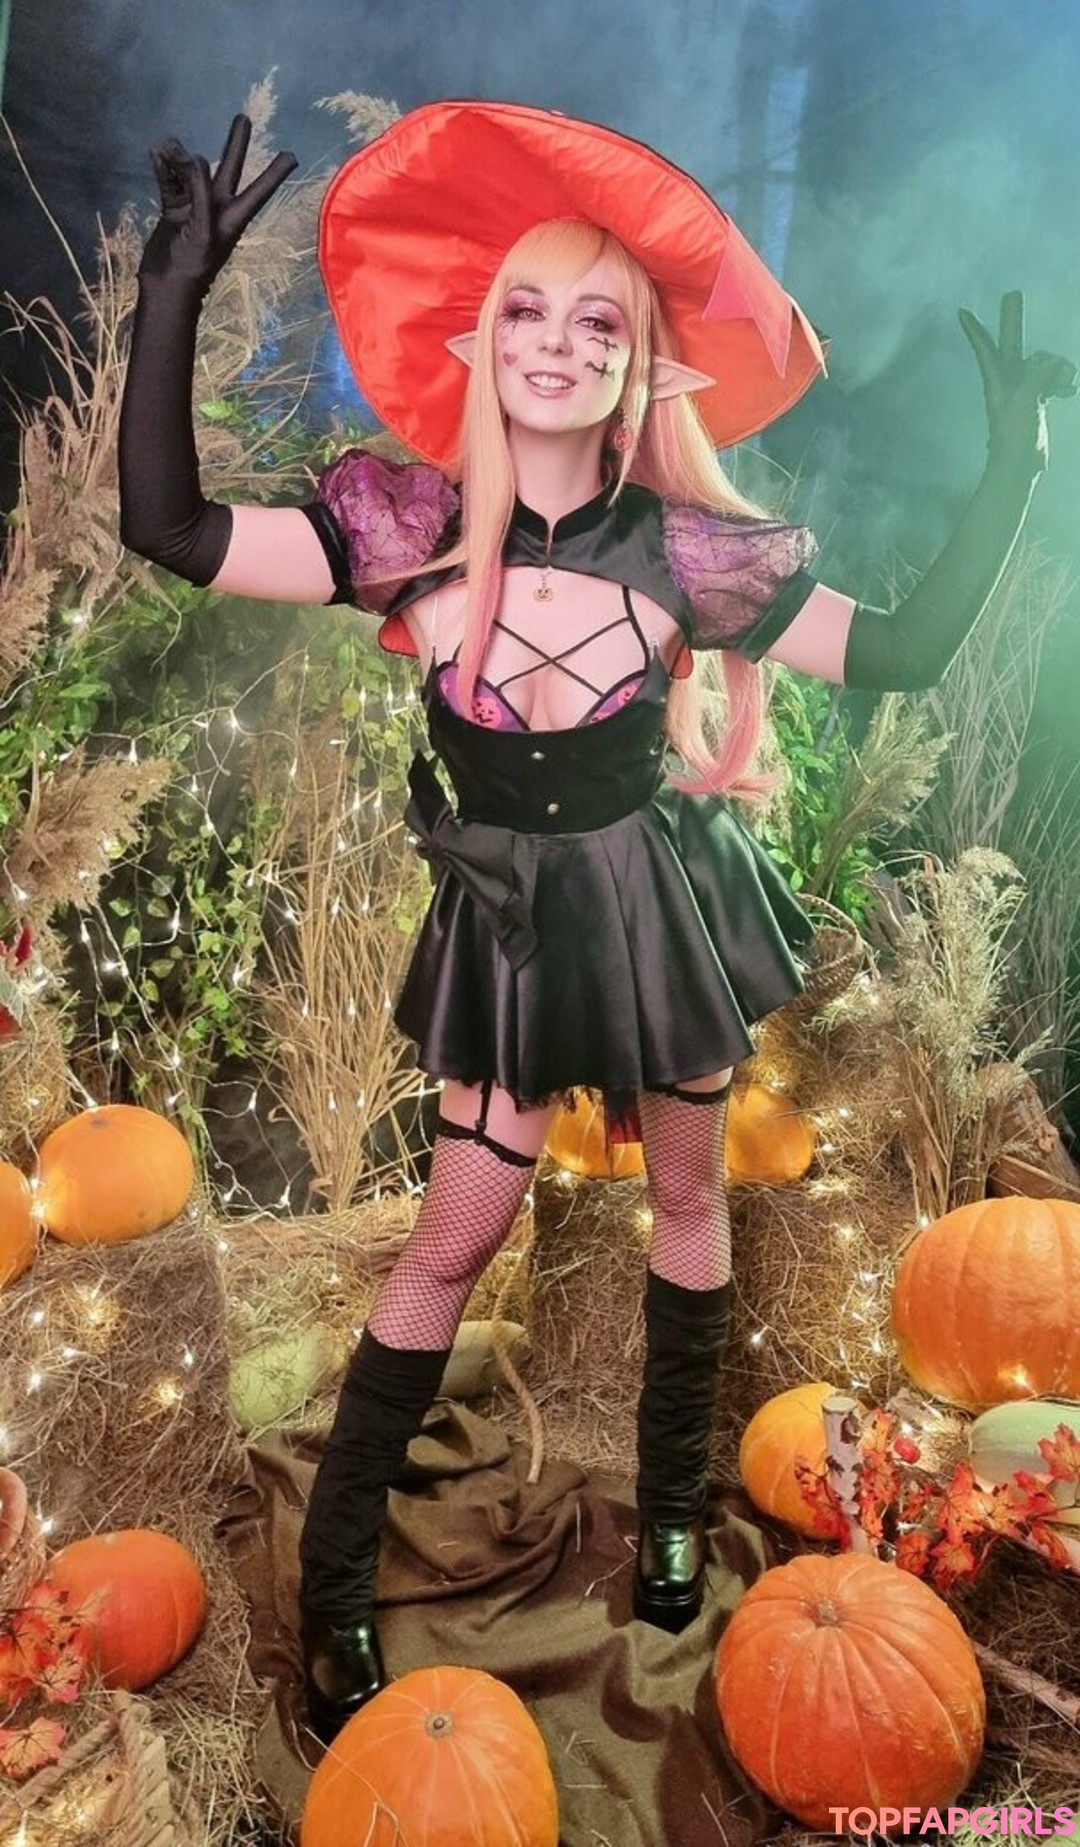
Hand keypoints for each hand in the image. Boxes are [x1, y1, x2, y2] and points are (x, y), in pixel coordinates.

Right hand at [138, 114, 297, 293]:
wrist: (166, 287)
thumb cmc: (192, 264)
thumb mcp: (202, 229)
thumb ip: (200, 191)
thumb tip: (194, 158)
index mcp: (233, 216)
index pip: (259, 190)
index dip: (274, 173)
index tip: (291, 156)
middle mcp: (216, 207)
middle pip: (229, 168)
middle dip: (235, 144)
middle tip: (244, 116)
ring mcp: (194, 207)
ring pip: (191, 171)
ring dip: (180, 155)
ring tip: (167, 142)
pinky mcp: (174, 210)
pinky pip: (169, 182)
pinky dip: (163, 167)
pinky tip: (156, 152)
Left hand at [958, 290, 1076, 473]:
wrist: (1020, 466)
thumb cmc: (1015, 435)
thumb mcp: (1026, 399)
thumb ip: (1038, 373)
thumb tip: (1051, 364)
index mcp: (998, 380)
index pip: (986, 348)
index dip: (975, 330)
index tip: (961, 312)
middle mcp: (1008, 381)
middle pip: (1013, 343)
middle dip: (1013, 320)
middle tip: (1013, 295)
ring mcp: (1023, 391)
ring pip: (1042, 362)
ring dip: (1057, 367)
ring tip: (1067, 383)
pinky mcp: (1035, 402)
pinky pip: (1052, 381)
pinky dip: (1062, 383)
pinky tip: (1069, 392)